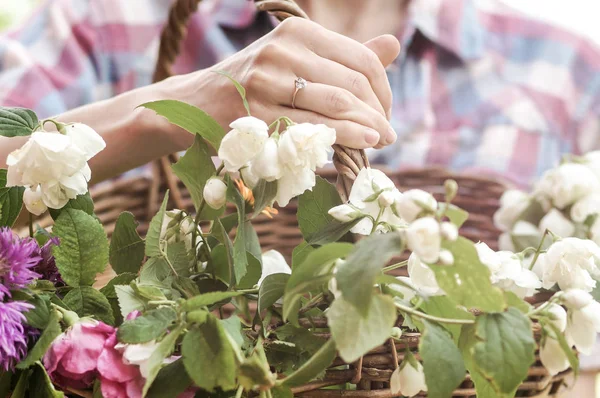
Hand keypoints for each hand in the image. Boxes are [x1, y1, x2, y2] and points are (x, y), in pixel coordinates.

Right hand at [161, 17, 400, 150]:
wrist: (197, 102)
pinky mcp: (257, 113)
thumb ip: (344, 55)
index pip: (360, 58)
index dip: (384, 87)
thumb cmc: (255, 82)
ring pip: (336, 104)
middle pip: (352, 83)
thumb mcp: (295, 59)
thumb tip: (393, 45)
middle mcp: (283, 49)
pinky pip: (313, 127)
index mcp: (298, 30)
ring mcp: (267, 80)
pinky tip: (362, 144)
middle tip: (390, 133)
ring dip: (367, 127)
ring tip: (381, 140)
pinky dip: (344, 137)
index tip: (387, 110)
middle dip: (379, 112)